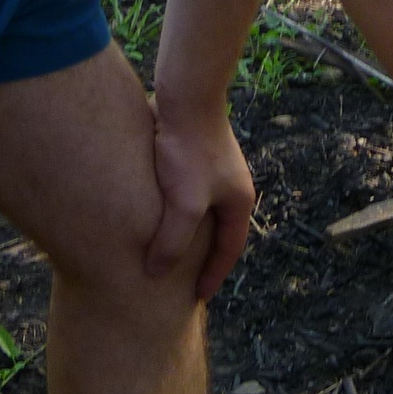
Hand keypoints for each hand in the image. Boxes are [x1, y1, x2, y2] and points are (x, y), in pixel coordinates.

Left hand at [146, 108, 256, 297]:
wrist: (185, 97)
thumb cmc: (189, 150)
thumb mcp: (184, 204)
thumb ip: (172, 242)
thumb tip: (156, 273)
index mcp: (239, 200)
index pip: (229, 249)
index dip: (213, 275)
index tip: (197, 297)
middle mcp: (232, 186)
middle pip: (218, 231)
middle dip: (203, 257)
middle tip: (184, 280)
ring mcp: (214, 169)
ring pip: (200, 212)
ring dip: (186, 233)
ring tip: (166, 250)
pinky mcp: (194, 155)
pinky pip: (186, 194)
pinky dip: (174, 211)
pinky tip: (153, 214)